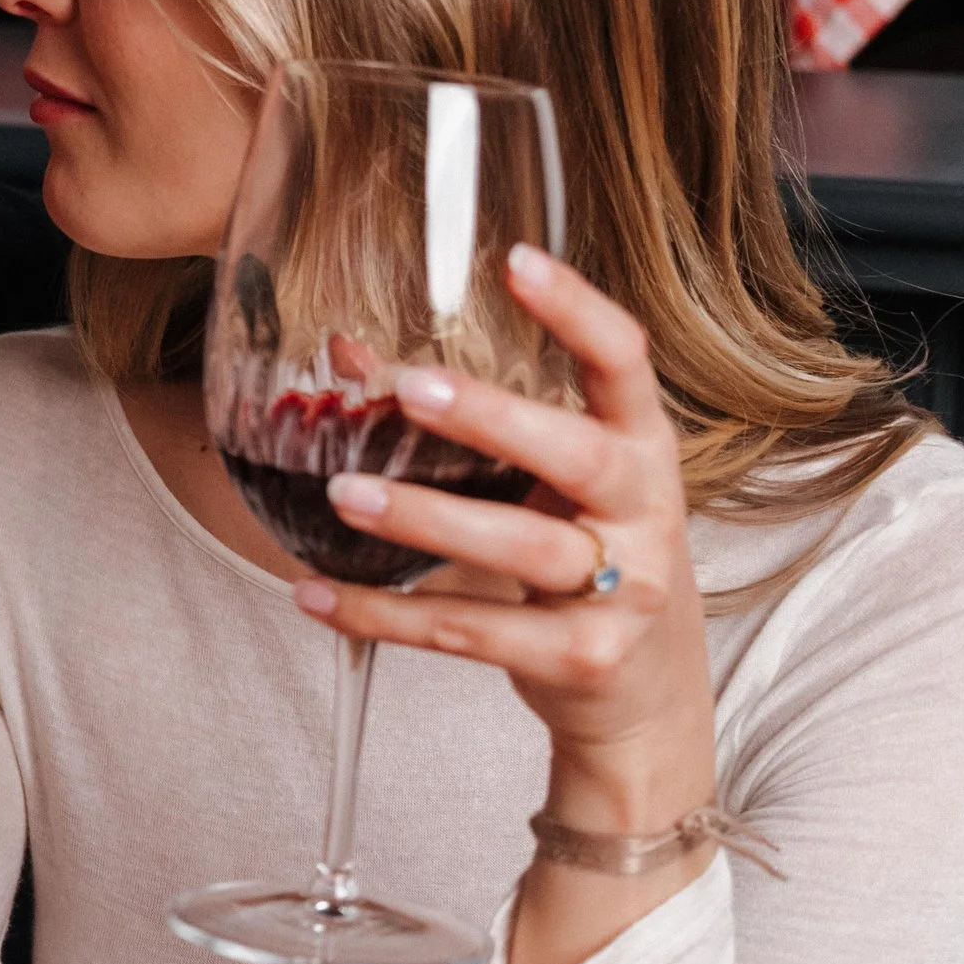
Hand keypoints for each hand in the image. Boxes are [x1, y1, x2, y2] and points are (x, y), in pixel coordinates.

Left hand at [306, 245, 716, 963]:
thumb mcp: (543, 485)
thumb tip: (345, 354)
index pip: (625, 361)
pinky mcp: (581, 658)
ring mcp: (624, 591)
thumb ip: (460, 423)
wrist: (647, 702)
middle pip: (576, 453)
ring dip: (428, 519)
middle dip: (493, 417)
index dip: (576, 310)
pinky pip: (473, 631)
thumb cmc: (588, 561)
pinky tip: (317, 594)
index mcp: (640, 446)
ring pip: (523, 549)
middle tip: (409, 388)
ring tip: (343, 492)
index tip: (514, 261)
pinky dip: (386, 614)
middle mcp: (644, 511)